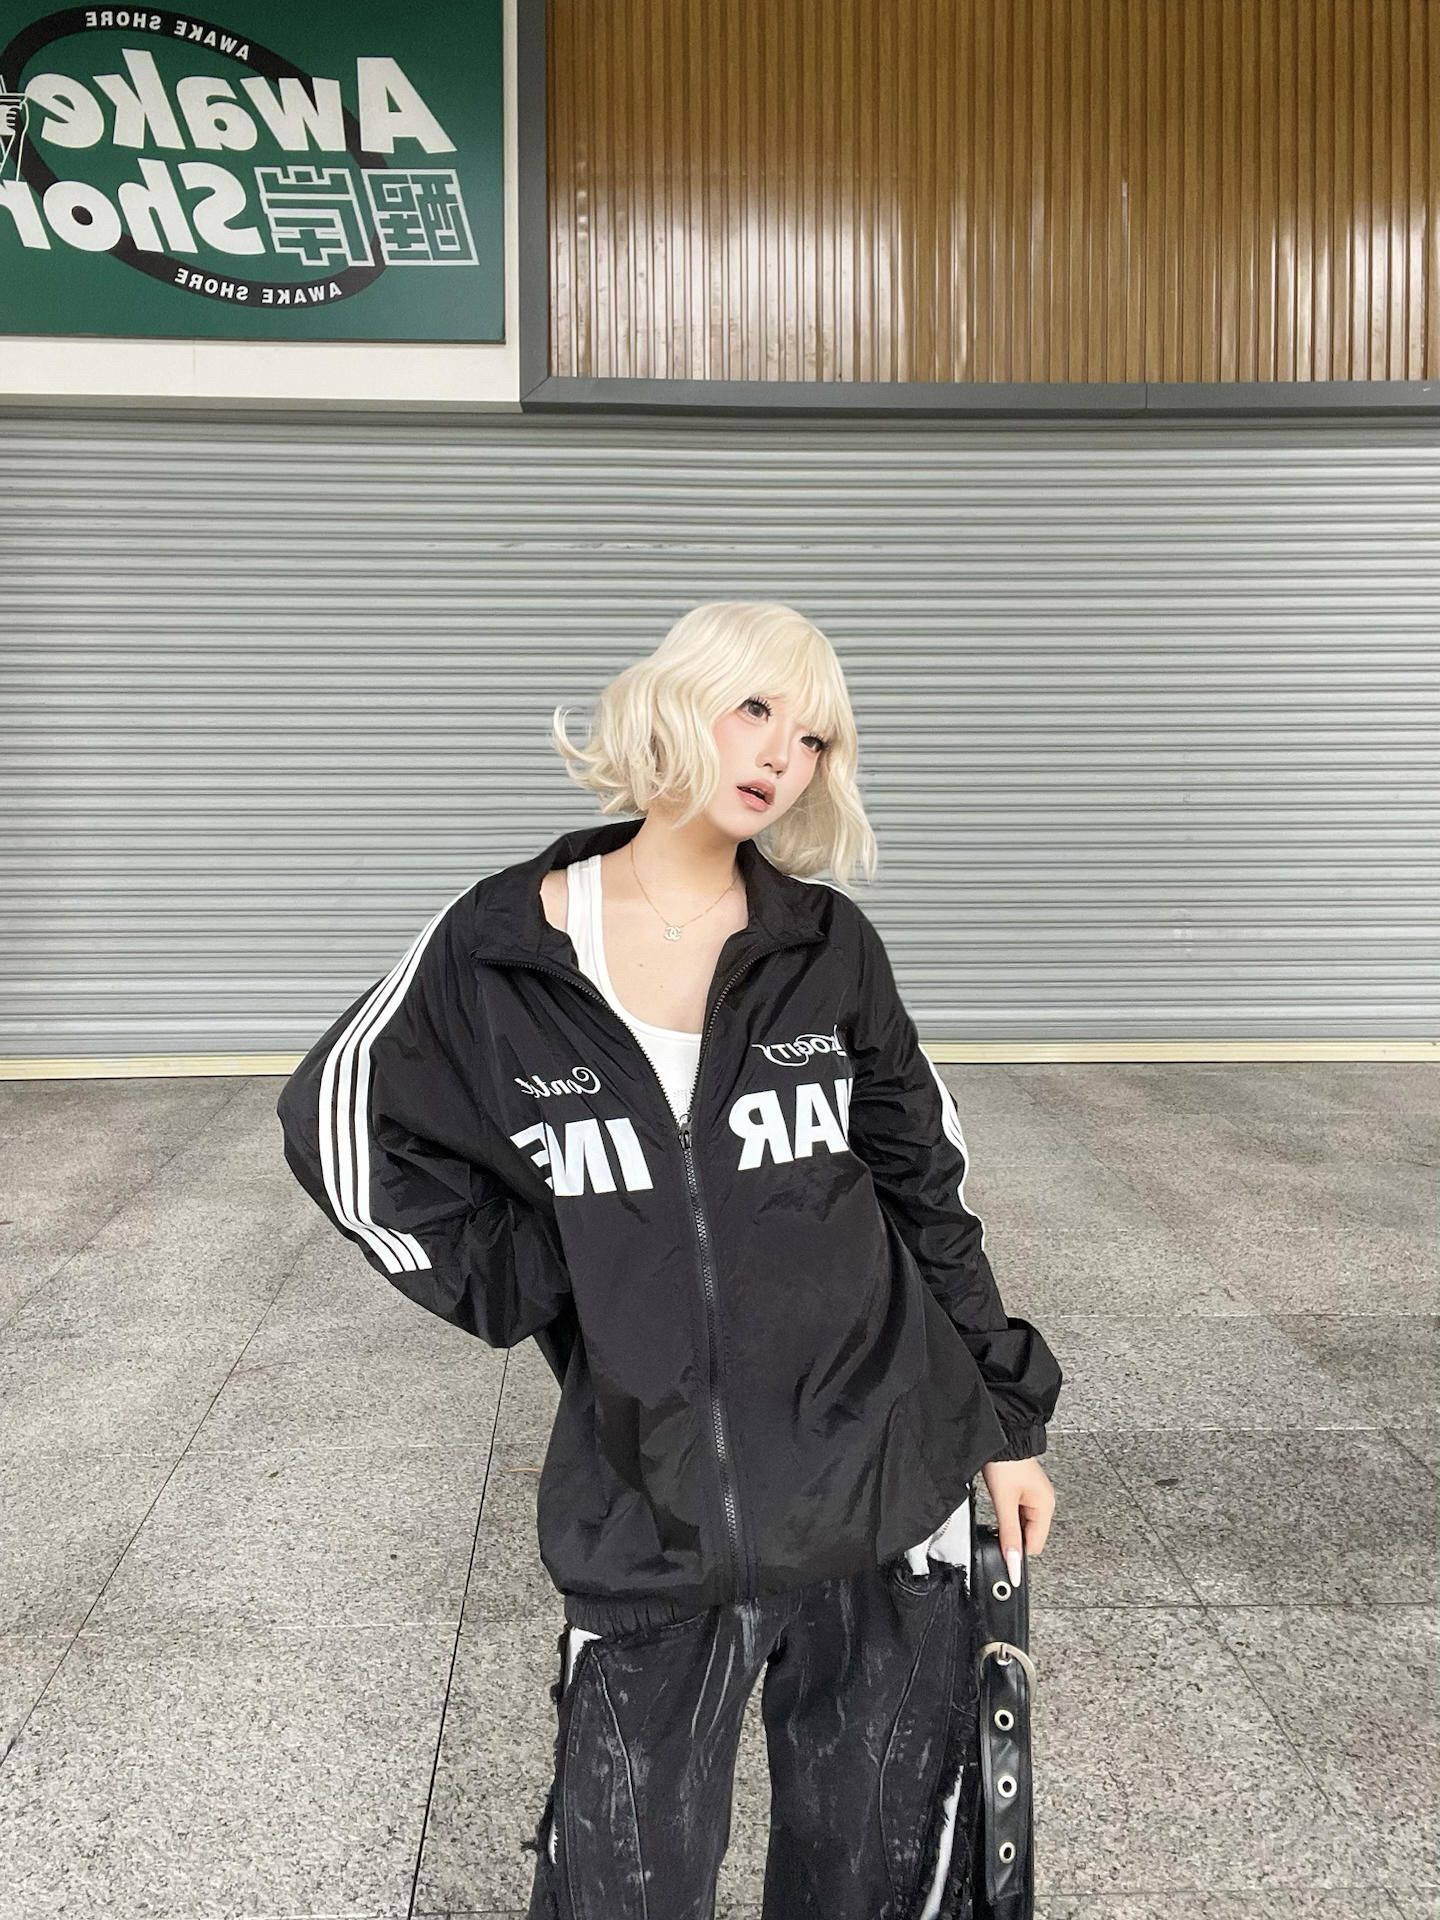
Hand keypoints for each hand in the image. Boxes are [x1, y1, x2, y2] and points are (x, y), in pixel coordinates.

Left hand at [981, 1456, 1054, 1588]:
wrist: (1002, 1436)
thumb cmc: (1006, 1463)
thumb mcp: (1004, 1502)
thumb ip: (1009, 1535)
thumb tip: (1014, 1563)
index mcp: (1046, 1507)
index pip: (1034, 1545)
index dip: (1018, 1552)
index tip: (1002, 1554)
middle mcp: (1044, 1502)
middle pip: (1029, 1535)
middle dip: (1012, 1535)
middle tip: (996, 1522)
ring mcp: (1035, 1495)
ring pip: (1022, 1524)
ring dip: (1009, 1523)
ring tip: (998, 1507)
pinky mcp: (1025, 1489)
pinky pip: (1019, 1511)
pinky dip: (1009, 1513)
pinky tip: (1000, 1503)